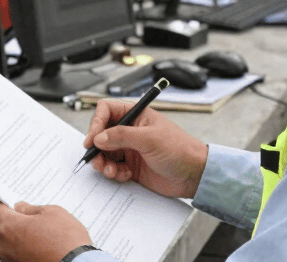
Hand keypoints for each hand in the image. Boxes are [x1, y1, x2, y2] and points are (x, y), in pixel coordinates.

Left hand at [0, 200, 91, 261]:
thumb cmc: (66, 241)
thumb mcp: (52, 213)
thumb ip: (32, 209)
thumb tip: (22, 208)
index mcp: (9, 227)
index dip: (4, 203)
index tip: (11, 202)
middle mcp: (4, 246)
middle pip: (5, 227)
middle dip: (18, 222)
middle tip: (37, 221)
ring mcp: (11, 260)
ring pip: (13, 242)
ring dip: (24, 238)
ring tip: (45, 238)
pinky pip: (19, 255)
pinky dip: (29, 251)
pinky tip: (45, 249)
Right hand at [83, 99, 207, 198]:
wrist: (193, 175)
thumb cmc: (180, 150)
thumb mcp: (150, 139)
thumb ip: (122, 136)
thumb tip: (98, 137)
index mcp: (136, 115)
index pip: (107, 110)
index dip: (96, 123)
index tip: (92, 140)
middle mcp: (130, 130)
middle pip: (101, 133)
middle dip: (96, 147)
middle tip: (96, 159)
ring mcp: (130, 148)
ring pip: (104, 152)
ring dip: (103, 163)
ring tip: (110, 171)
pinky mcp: (131, 165)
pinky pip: (112, 167)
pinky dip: (113, 172)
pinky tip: (125, 175)